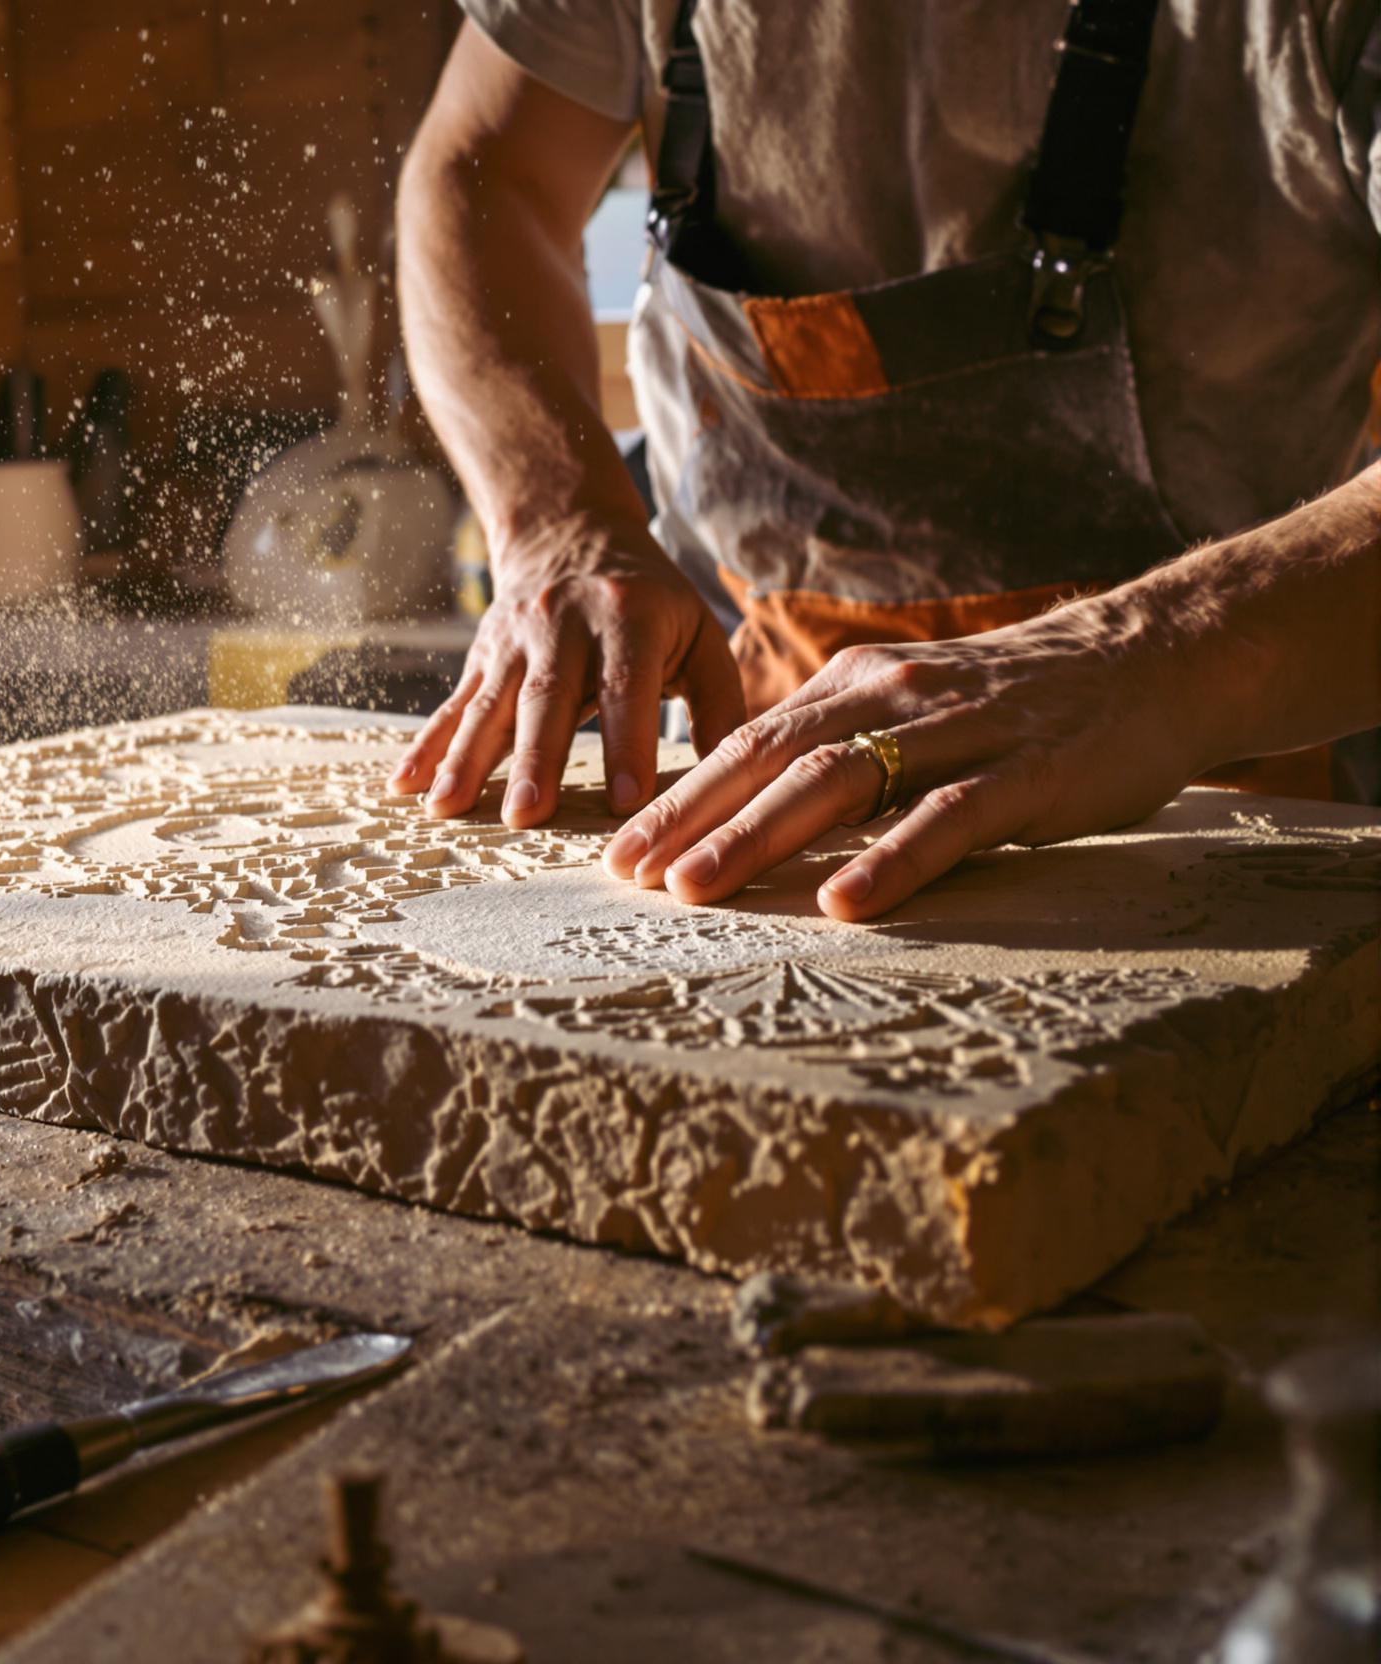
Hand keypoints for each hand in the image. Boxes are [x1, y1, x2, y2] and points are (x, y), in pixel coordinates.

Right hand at [388, 520, 743, 825]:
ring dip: (466, 759)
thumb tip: (733, 784)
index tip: (628, 801)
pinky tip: (403, 784)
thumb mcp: (698, 630)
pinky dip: (426, 746)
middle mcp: (564, 625)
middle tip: (526, 815)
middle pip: (547, 698)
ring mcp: (513, 640)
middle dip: (534, 759)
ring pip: (489, 704)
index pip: (628, 686)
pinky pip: (452, 705)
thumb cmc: (649, 600)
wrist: (567, 531)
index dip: (629, 742)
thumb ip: (722, 703)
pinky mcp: (480, 657)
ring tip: (448, 808)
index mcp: (630, 617)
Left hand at [599, 599, 1208, 920]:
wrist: (1155, 660)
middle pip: (768, 759)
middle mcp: (892, 699)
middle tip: (625, 876)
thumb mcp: (911, 708)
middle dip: (688, 819)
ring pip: (837, 784)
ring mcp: (959, 733)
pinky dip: (891, 862)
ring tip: (695, 891)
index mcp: (854, 685)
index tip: (615, 852)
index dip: (677, 796)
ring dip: (757, 838)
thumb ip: (840, 746)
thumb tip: (750, 806)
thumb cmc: (1018, 703)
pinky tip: (843, 903)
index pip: (746, 742)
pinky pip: (947, 819)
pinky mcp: (1026, 773)